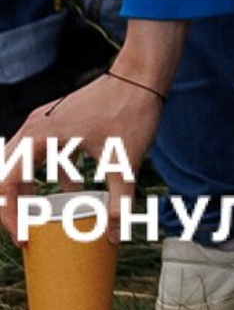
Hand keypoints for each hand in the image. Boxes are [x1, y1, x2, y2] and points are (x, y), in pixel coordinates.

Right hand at [0, 34, 174, 235]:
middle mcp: (35, 128)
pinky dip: (52, 173)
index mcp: (39, 138)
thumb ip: (119, 203)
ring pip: (23, 164)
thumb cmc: (132, 110)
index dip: (10, 218)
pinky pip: (43, 152)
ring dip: (32, 190)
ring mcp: (46, 121)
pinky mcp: (60, 120)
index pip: (4, 187)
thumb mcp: (124, 163)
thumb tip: (115, 237)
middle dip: (15, 206)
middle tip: (30, 229)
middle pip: (7, 176)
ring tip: (47, 214)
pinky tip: (75, 187)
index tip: (26, 238)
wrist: (145, 72)